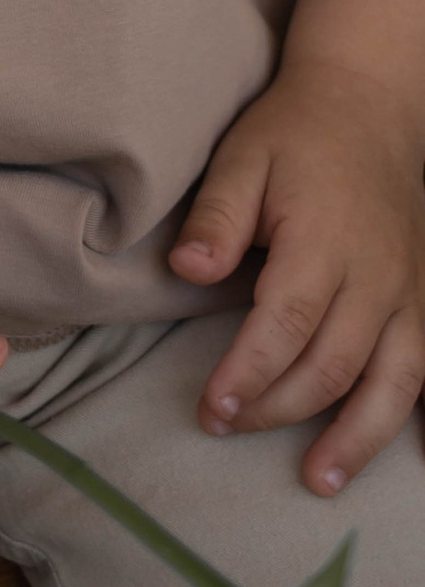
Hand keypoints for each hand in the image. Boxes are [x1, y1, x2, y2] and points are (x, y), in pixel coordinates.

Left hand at [173, 59, 424, 490]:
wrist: (370, 106)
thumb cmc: (295, 133)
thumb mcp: (242, 157)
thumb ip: (217, 217)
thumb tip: (186, 270)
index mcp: (325, 241)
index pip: (286, 325)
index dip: (250, 374)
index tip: (212, 408)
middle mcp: (378, 276)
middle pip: (332, 365)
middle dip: (277, 407)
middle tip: (224, 426)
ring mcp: (411, 293)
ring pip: (391, 384)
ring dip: (355, 439)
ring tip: (317, 480)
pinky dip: (418, 418)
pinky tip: (410, 458)